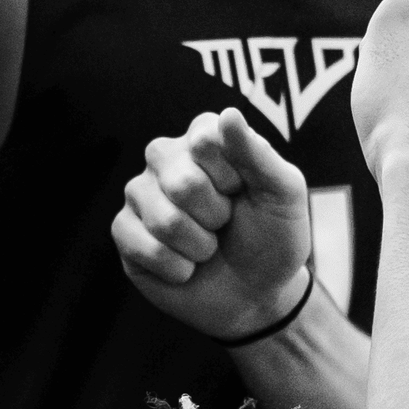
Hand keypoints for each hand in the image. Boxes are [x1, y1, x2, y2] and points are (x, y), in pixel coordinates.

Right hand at [113, 110, 315, 338]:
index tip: (242, 191)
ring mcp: (140, 194)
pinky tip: (186, 267)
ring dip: (200, 247)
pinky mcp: (125, 232)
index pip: (204, 141)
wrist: (257, 294)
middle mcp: (165, 158)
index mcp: (202, 136)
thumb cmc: (273, 237)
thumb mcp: (283, 194)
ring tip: (207, 247)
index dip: (232, 177)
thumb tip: (228, 114)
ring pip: (164, 221)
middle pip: (182, 183)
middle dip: (216, 217)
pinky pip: (145, 248)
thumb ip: (258, 154)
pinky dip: (178, 269)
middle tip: (224, 224)